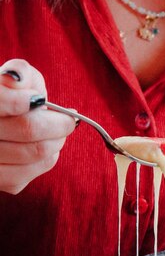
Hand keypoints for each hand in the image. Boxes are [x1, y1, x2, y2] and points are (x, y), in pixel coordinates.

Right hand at [0, 59, 75, 193]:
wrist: (5, 123)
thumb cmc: (10, 97)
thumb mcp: (15, 78)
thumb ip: (19, 73)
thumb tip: (17, 80)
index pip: (2, 101)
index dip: (27, 100)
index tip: (42, 100)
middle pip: (28, 129)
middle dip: (57, 122)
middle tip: (67, 119)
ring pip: (36, 152)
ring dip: (56, 139)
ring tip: (56, 131)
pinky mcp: (0, 182)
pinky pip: (35, 170)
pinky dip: (49, 157)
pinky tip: (43, 146)